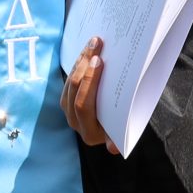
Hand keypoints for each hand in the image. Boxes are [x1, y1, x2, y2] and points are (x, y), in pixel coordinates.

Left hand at [60, 36, 115, 153]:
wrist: (116, 125)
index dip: (88, 83)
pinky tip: (88, 51)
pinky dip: (79, 64)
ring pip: (70, 83)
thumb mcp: (126, 130)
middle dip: (86, 66)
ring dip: (82, 61)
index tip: (99, 61)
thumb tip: (113, 148)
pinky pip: (69, 79)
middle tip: (96, 45)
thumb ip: (121, 136)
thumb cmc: (126, 126)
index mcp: (90, 133)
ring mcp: (68, 111)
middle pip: (74, 91)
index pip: (83, 105)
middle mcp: (76, 124)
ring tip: (94, 43)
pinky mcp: (67, 100)